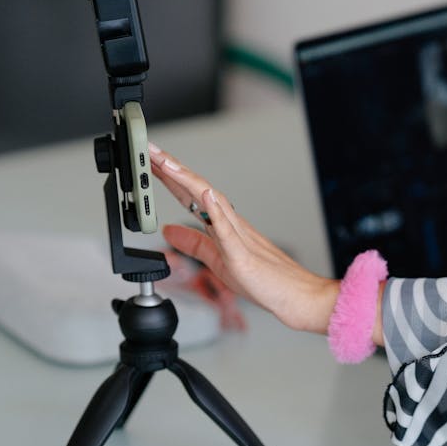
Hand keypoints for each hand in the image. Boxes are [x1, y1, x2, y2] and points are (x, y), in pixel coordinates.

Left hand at [146, 142, 340, 333]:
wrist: (296, 296)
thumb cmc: (264, 280)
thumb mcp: (216, 261)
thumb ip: (194, 245)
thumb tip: (169, 230)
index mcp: (222, 226)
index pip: (191, 195)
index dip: (169, 178)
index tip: (150, 160)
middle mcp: (231, 223)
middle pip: (197, 189)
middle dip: (172, 169)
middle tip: (151, 149)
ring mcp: (239, 236)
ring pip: (212, 202)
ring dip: (189, 181)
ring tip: (168, 164)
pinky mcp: (244, 255)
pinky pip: (229, 231)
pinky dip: (216, 211)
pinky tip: (206, 196)